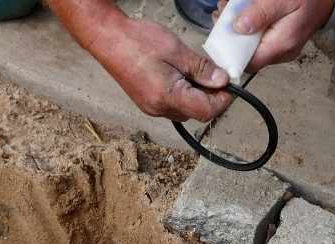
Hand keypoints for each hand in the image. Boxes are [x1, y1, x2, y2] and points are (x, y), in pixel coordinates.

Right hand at [91, 17, 233, 121]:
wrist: (107, 38)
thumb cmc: (138, 41)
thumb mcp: (176, 50)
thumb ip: (201, 69)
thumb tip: (222, 81)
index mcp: (167, 97)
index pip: (206, 111)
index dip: (222, 100)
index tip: (228, 83)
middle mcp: (159, 109)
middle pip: (196, 113)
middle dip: (210, 96)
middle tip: (213, 73)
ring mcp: (151, 108)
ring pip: (185, 110)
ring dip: (195, 95)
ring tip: (194, 71)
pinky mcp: (146, 102)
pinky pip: (172, 105)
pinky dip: (182, 93)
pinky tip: (179, 74)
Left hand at [223, 0, 334, 71]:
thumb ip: (262, 13)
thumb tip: (239, 27)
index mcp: (282, 45)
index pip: (248, 63)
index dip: (231, 51)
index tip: (221, 31)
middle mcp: (281, 52)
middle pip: (247, 54)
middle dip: (232, 34)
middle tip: (224, 12)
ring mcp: (281, 48)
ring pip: (251, 45)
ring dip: (238, 27)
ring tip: (233, 7)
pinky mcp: (280, 40)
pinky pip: (259, 38)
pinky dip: (249, 25)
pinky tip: (245, 10)